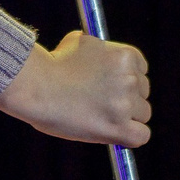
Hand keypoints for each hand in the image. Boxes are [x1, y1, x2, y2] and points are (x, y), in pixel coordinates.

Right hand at [0, 30, 151, 146]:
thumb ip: (99, 48)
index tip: (110, 87)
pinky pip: (141, 136)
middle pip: (143, 93)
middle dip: (125, 98)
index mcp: (125, 56)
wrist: (36, 86)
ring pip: (142, 115)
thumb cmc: (52, 65)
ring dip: (127, 118)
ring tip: (99, 116)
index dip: (126, 80)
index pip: (141, 70)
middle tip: (100, 103)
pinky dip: (130, 137)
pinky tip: (116, 134)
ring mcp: (125, 104)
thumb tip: (104, 50)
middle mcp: (130, 78)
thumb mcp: (80, 42)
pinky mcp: (117, 128)